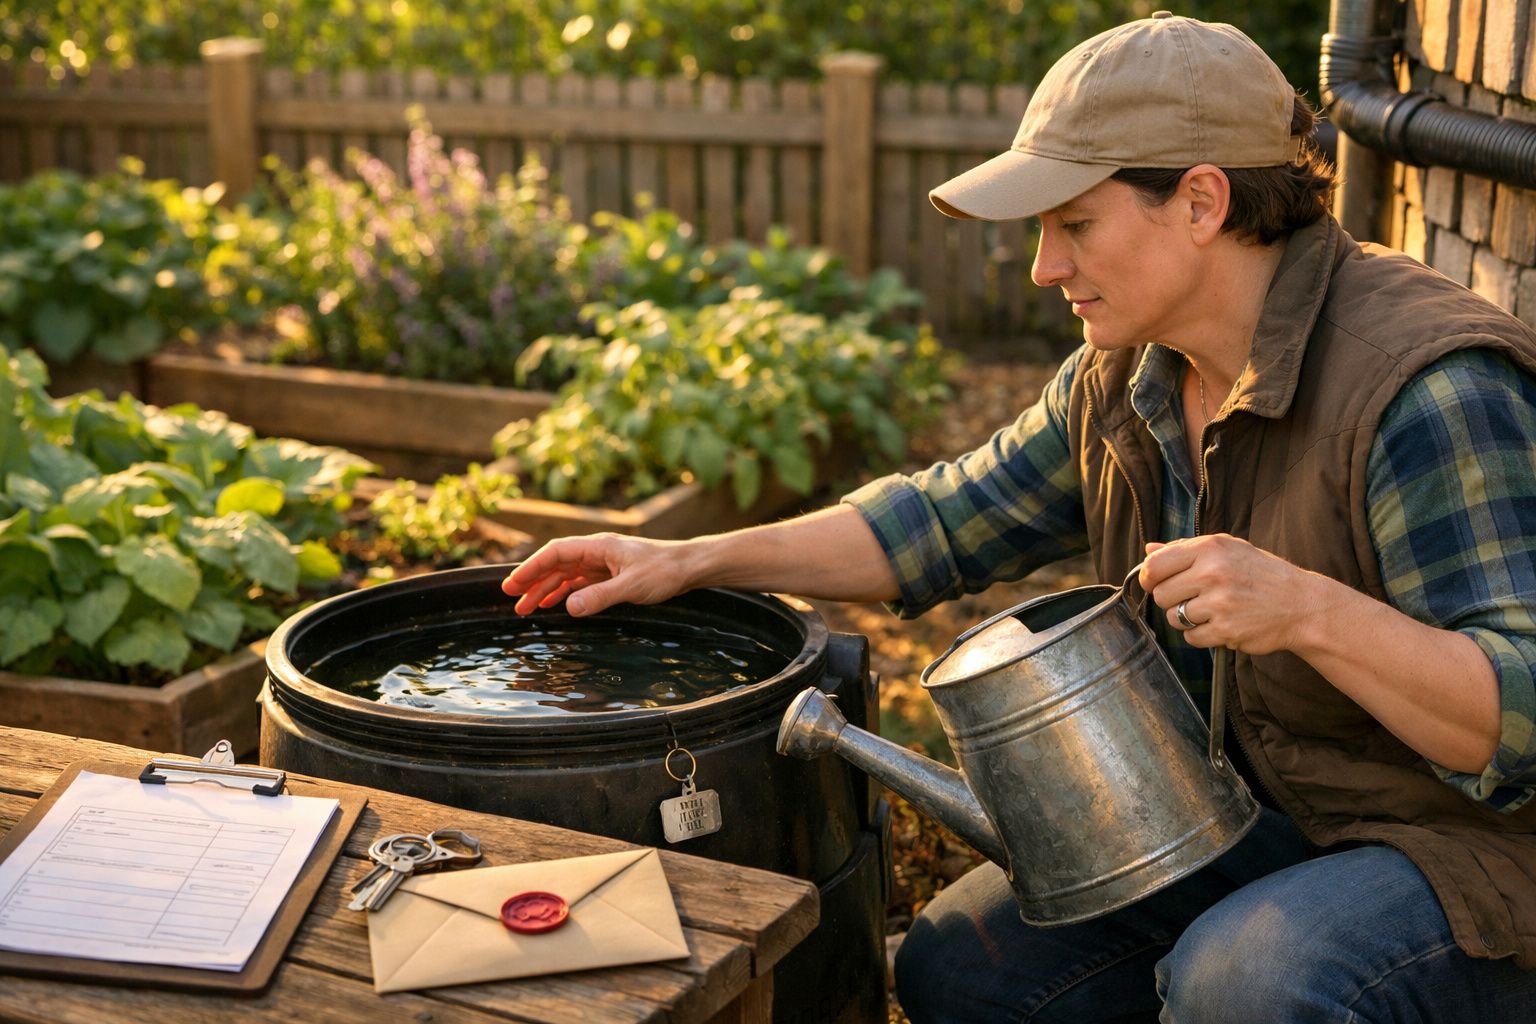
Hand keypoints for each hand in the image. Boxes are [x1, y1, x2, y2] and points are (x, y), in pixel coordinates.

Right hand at [501, 533, 694, 616]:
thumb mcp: (631, 586)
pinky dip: (564, 594)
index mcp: (598, 546)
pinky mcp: (610, 575)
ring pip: (565, 575)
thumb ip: (599, 597)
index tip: (513, 584)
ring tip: (525, 608)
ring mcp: (602, 563)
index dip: (531, 567)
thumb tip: (568, 607)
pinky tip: (553, 605)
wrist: (689, 567)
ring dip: (545, 590)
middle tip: (511, 599)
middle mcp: (596, 552)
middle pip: (556, 564)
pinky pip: (579, 583)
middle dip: (532, 580)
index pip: (556, 553)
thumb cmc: (664, 571)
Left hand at [1139, 534, 1322, 655]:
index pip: (1154, 565)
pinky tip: (1221, 624)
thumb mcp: (1229, 549)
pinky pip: (1191, 639)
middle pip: (1160, 594)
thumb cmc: (1261, 574)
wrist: (1302, 604)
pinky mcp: (1226, 630)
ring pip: (1174, 618)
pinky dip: (1202, 636)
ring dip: (1186, 619)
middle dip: (1171, 600)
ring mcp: (1220, 603)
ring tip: (1211, 611)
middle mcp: (1213, 573)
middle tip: (1193, 598)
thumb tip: (1148, 548)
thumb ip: (1186, 548)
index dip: (1148, 577)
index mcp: (1210, 548)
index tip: (1154, 583)